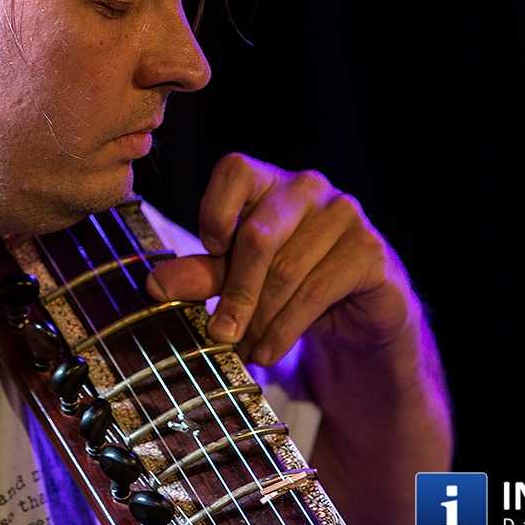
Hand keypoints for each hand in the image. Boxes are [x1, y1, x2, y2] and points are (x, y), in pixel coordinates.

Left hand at [145, 153, 421, 366]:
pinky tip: (269, 351)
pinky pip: (317, 291)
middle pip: (258, 235)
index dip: (216, 210)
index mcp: (270, 180)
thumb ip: (202, 273)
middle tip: (218, 335)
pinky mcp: (369, 251)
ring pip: (286, 271)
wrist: (357, 314)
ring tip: (243, 354)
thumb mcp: (238, 277)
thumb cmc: (288, 284)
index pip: (235, 170)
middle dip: (234, 292)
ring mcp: (345, 214)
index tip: (211, 251)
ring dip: (259, 321)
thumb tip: (155, 284)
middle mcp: (309, 187)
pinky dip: (286, 329)